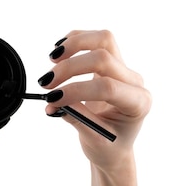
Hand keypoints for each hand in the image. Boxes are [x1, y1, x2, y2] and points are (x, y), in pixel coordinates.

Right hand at [40, 30, 151, 171]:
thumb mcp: (94, 139)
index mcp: (138, 103)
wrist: (116, 145)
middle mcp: (134, 82)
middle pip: (103, 57)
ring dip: (74, 46)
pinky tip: (60, 52)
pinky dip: (75, 40)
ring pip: (103, 40)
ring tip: (52, 61)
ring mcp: (124, 69)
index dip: (76, 90)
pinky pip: (97, 40)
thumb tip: (53, 102)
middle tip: (46, 84)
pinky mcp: (112, 62)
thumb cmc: (109, 145)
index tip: (52, 99)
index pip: (107, 86)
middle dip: (70, 68)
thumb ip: (76, 118)